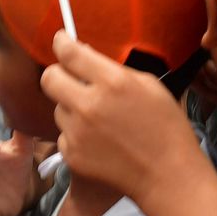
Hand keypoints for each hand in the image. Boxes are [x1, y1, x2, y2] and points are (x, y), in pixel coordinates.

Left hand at [41, 32, 210, 209]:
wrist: (167, 175)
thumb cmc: (165, 127)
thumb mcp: (149, 86)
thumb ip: (114, 69)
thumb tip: (85, 54)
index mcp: (112, 82)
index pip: (69, 53)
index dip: (61, 42)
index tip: (61, 40)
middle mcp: (89, 105)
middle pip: (49, 79)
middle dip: (57, 74)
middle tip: (69, 78)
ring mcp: (78, 132)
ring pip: (58, 108)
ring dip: (71, 108)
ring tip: (98, 119)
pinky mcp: (72, 154)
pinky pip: (63, 135)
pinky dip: (76, 135)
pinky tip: (99, 141)